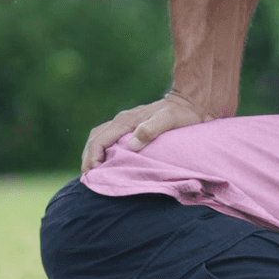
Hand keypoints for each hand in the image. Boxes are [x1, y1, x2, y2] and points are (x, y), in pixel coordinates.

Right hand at [80, 93, 207, 171]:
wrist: (190, 101)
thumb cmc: (182, 113)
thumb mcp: (169, 119)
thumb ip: (151, 129)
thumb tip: (132, 144)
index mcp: (126, 120)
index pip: (100, 139)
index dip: (92, 157)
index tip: (92, 173)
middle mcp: (122, 120)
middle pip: (95, 138)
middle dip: (88, 157)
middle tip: (87, 177)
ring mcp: (126, 123)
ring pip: (100, 137)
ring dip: (93, 154)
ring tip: (93, 172)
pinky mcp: (131, 127)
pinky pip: (110, 138)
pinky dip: (102, 150)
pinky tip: (106, 162)